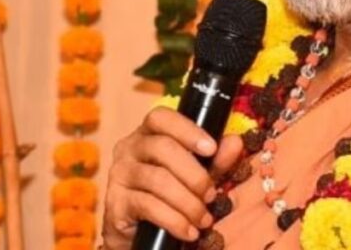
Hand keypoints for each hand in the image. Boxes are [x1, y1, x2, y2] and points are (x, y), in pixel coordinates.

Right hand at [101, 107, 243, 247]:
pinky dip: (175, 221)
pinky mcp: (115, 203)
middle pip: (162, 148)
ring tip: (204, 219)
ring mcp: (119, 175)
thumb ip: (215, 159)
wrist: (137, 233)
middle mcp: (128, 149)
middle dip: (195, 174)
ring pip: (158, 180)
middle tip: (211, 195)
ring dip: (188, 202)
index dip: (187, 129)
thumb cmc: (169, 195)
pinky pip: (148, 206)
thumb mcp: (196, 175)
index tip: (211, 148)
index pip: (160, 117)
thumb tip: (235, 142)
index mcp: (147, 134)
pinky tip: (189, 231)